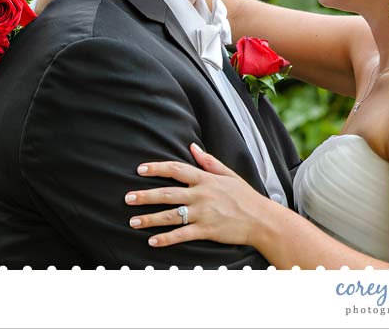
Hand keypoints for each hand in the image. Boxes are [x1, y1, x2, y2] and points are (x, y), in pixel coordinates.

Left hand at [125, 143, 270, 247]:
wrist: (261, 219)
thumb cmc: (245, 196)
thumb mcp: (229, 174)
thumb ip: (209, 162)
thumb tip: (192, 148)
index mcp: (206, 179)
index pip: (177, 169)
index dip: (157, 168)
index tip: (141, 169)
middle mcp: (202, 195)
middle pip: (168, 193)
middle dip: (145, 196)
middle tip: (127, 198)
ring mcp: (203, 213)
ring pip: (170, 216)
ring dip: (149, 219)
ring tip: (133, 221)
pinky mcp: (206, 230)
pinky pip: (181, 234)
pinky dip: (166, 239)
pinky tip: (152, 241)